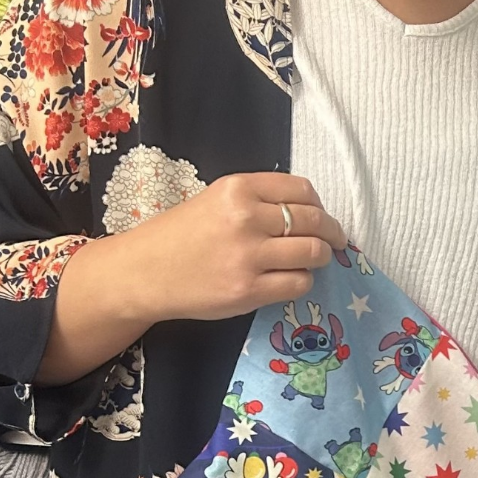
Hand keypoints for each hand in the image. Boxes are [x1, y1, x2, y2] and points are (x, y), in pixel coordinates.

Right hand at [124, 174, 345, 326]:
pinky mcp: (248, 290)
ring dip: (320, 257)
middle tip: (333, 242)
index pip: (302, 190)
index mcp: (239, 188)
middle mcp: (246, 217)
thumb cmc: (180, 235)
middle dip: (331, 233)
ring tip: (314, 261)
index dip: (319, 205)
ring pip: (313, 252)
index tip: (321, 216)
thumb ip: (258, 200)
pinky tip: (290, 279)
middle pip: (314, 221)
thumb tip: (309, 211)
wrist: (143, 272)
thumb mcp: (216, 199)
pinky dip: (302, 281)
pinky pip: (298, 283)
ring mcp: (248, 256)